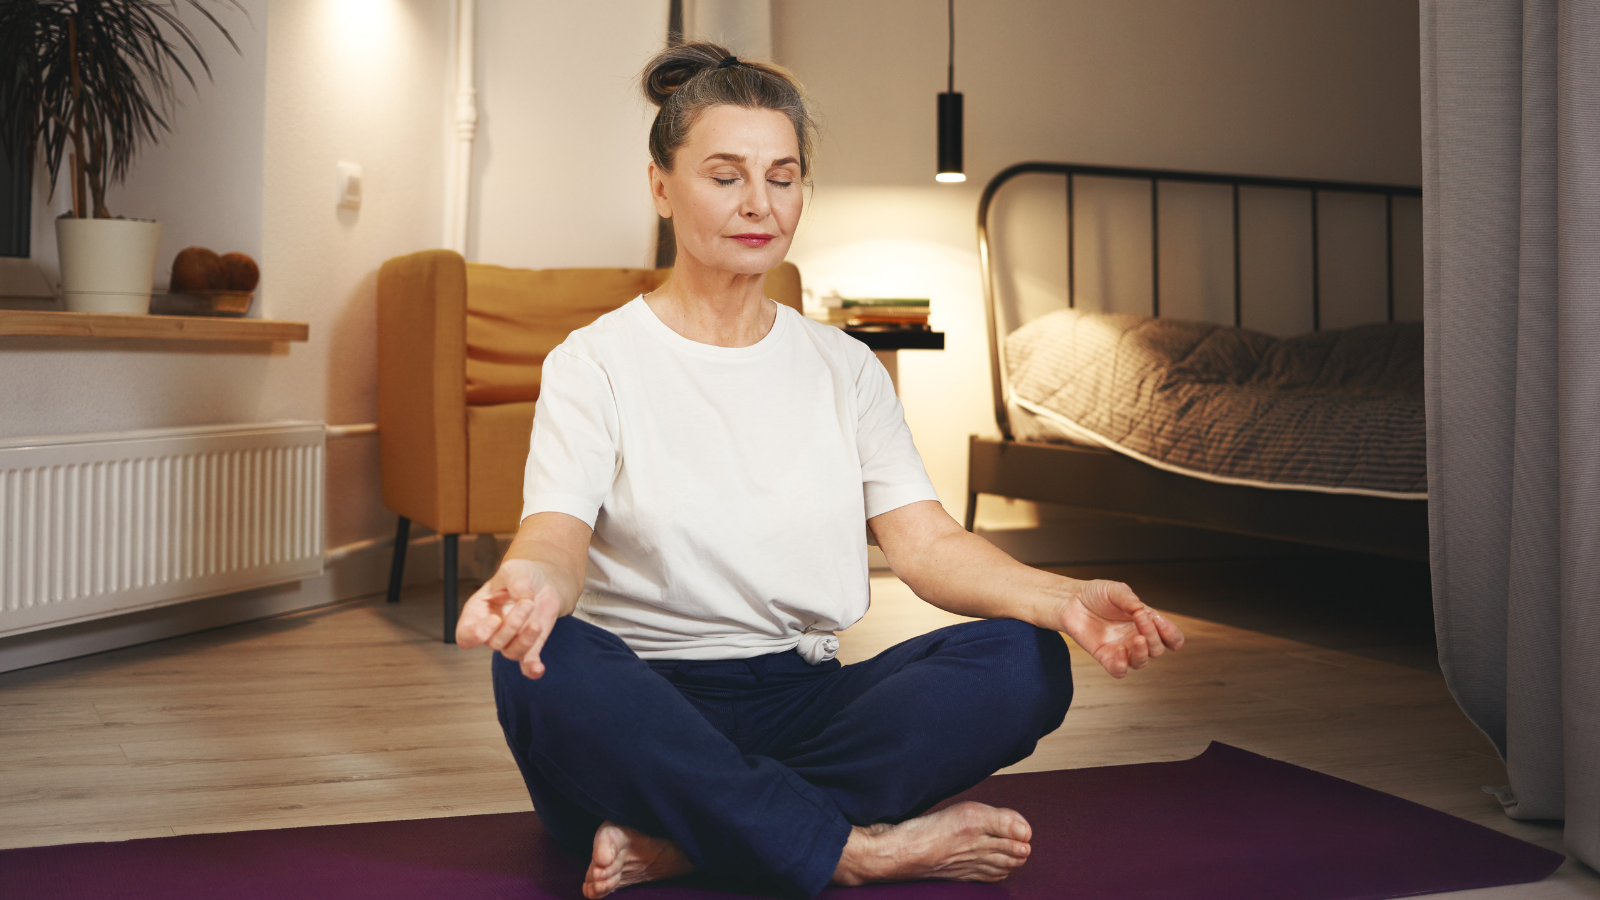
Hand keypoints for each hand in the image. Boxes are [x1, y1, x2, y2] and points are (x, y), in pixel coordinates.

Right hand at [456, 558, 564, 678]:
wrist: (542, 582)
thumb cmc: (520, 576)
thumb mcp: (514, 570)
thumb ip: (517, 582)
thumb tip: (524, 599)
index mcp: (477, 613)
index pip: (465, 635)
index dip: (476, 634)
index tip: (494, 619)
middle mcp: (491, 631)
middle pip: (495, 642)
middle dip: (512, 624)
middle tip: (527, 603)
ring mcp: (511, 640)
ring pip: (512, 653)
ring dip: (526, 641)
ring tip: (536, 623)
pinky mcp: (531, 645)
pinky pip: (528, 664)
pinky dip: (532, 669)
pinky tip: (538, 669)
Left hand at [1054, 579, 1184, 677]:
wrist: (1071, 600)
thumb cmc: (1095, 594)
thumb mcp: (1115, 590)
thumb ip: (1129, 599)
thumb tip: (1140, 609)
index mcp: (1145, 622)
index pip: (1170, 638)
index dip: (1172, 635)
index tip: (1161, 623)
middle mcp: (1136, 637)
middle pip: (1157, 649)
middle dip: (1153, 635)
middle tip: (1140, 618)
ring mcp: (1122, 648)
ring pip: (1141, 662)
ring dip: (1142, 653)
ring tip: (1136, 638)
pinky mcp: (1105, 656)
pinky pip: (1118, 671)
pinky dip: (1121, 666)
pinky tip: (1119, 651)